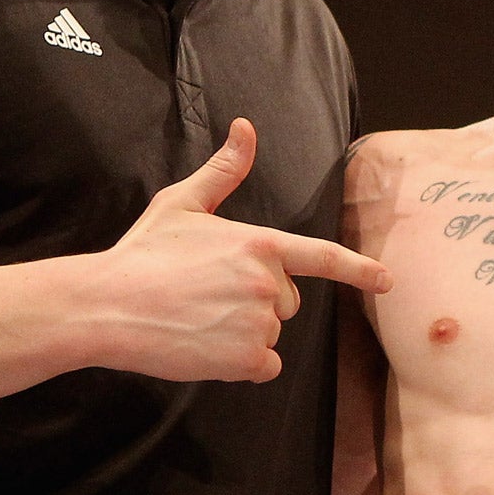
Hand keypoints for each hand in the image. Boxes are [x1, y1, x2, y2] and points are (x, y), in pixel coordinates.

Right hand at [86, 119, 390, 381]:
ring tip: (196, 318)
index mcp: (261, 244)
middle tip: (205, 295)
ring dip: (242, 334)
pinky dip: (239, 365)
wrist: (106, 304)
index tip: (387, 281)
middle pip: (287, 302)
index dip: (360, 270)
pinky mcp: (245, 359)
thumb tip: (245, 127)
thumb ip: (224, 171)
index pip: (323, 256)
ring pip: (270, 335)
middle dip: (257, 302)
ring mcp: (259, 322)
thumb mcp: (183, 204)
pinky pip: (263, 367)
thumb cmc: (142, 254)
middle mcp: (268, 283)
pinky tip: (202, 346)